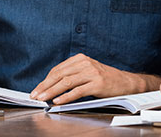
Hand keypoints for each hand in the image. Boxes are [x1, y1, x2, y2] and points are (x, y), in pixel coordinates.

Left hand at [30, 53, 160, 103]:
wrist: (125, 82)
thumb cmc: (104, 78)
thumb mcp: (88, 71)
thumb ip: (73, 74)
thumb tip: (51, 86)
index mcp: (81, 58)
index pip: (58, 69)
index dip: (45, 80)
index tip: (37, 90)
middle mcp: (86, 63)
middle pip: (60, 74)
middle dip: (45, 86)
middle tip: (34, 95)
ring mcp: (92, 72)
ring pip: (67, 82)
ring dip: (52, 91)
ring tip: (42, 99)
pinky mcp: (98, 83)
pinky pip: (78, 90)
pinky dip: (66, 96)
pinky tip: (57, 101)